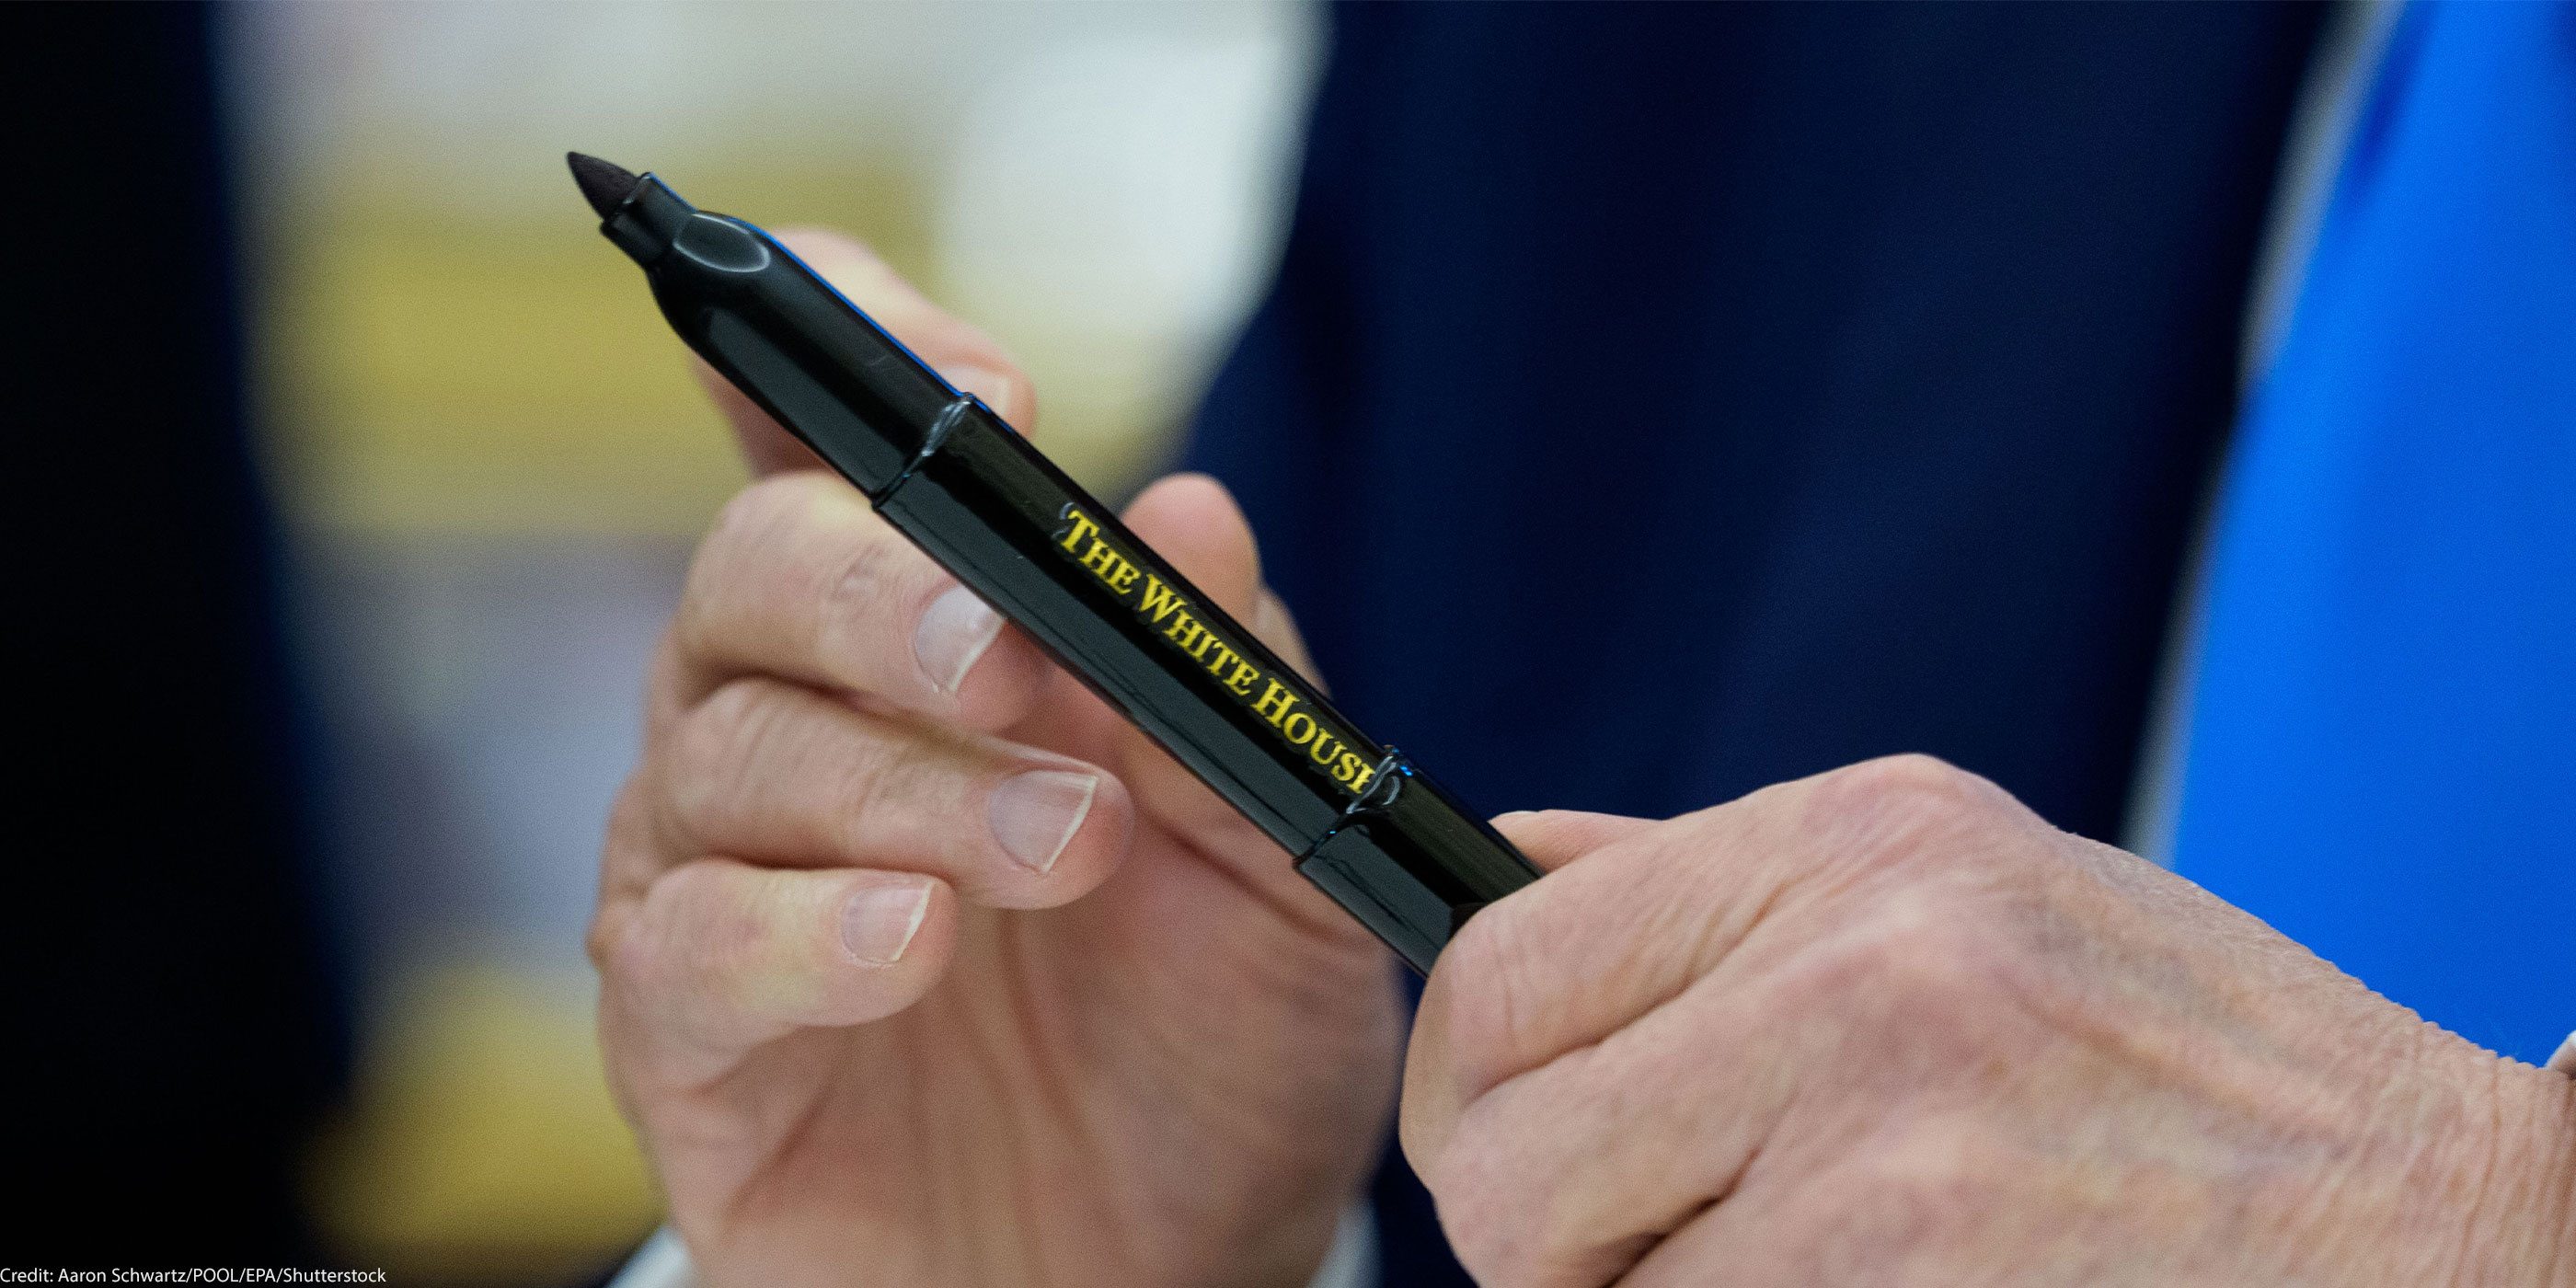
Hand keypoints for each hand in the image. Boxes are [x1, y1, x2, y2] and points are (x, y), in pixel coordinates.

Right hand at [591, 230, 1399, 1287]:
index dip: (872, 361)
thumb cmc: (1210, 1040)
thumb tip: (1192, 512)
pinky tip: (915, 946)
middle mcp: (798, 719)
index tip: (996, 394)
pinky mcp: (686, 1035)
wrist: (1177, 1268)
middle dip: (887, 592)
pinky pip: (689, 946)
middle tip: (1015, 656)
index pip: (832, 435)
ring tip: (1060, 853)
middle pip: (758, 572)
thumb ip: (1228, 688)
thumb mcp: (1277, 860)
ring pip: (734, 753)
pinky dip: (803, 932)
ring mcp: (722, 871)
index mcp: (928, 638)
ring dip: (907, 786)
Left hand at [1404, 755, 2575, 1285]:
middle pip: (1503, 1156)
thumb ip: (1713, 884)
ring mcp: (1894, 1148)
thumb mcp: (1966, 895)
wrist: (2456, 1222)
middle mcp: (1861, 966)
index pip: (1500, 967)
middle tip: (1644, 1252)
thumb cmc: (2196, 1071)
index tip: (1519, 1142)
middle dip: (1542, 1237)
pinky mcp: (1912, 1286)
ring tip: (1820, 1272)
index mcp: (1851, 842)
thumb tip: (1504, 857)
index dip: (1474, 1087)